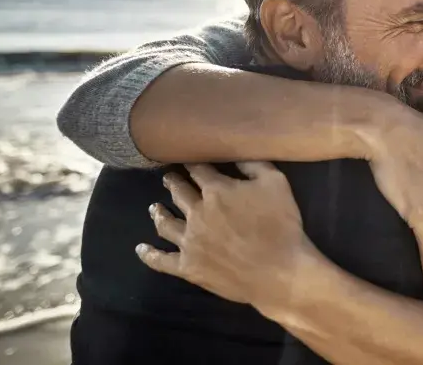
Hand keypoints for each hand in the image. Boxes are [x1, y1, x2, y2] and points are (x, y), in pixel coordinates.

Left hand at [136, 163, 316, 307]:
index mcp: (217, 190)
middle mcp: (197, 213)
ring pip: (166, 223)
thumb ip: (254, 164)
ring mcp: (189, 241)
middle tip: (167, 177)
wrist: (278, 271)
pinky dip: (149, 254)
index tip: (186, 158)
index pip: (199, 170)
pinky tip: (141, 249)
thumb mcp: (276, 183)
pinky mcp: (188, 266)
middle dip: (173, 183)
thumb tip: (235, 151)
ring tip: (154, 207)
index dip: (192, 162)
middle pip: (179, 193)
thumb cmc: (281, 225)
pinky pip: (161, 260)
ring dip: (158, 213)